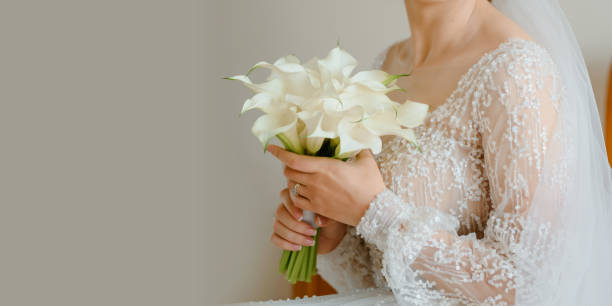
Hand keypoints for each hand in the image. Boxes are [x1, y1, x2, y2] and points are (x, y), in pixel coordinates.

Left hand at [267, 144, 384, 226]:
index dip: (280, 153)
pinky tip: (302, 192)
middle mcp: (317, 181)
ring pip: (292, 187)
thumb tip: (356, 139)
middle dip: (288, 166)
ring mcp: (316, 196)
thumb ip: (358, 148)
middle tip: (293, 163)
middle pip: (289, 172)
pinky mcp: (318, 209)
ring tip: (299, 177)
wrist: (375, 211)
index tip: (271, 148)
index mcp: (326, 167)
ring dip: (292, 181)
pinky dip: (296, 195)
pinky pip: (297, 201)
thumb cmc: (371, 186)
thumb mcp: (366, 161)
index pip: (294, 159)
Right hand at [270, 187, 346, 253]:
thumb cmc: (329, 220)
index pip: (286, 196)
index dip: (291, 207)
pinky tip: (298, 247)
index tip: (301, 217)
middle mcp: (286, 207)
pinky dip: (285, 244)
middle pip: (280, 213)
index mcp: (296, 197)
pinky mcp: (281, 234)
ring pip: (278, 226)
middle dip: (296, 225)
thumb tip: (318, 220)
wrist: (330, 234)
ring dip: (293, 236)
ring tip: (310, 241)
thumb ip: (327, 217)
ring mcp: (282, 221)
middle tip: (312, 232)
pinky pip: (275, 238)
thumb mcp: (333, 217)